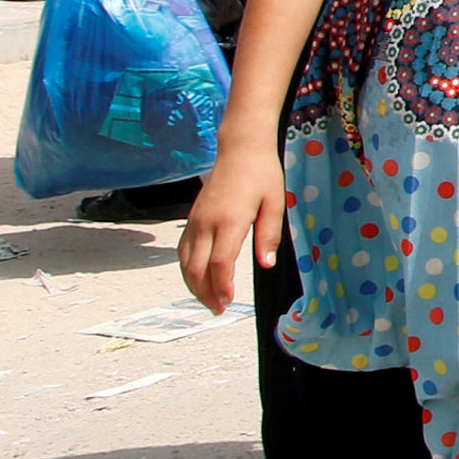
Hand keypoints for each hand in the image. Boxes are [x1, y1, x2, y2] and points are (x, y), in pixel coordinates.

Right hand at [179, 148, 286, 314]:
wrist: (240, 149)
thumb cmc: (261, 174)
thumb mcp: (274, 203)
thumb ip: (268, 235)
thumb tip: (266, 264)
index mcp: (229, 220)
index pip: (220, 262)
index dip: (222, 286)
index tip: (228, 301)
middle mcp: (206, 222)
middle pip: (197, 267)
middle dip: (205, 293)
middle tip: (218, 310)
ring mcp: (195, 220)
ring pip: (185, 261)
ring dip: (194, 285)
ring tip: (208, 301)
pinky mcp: (191, 218)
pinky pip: (183, 250)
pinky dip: (187, 269)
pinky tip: (197, 279)